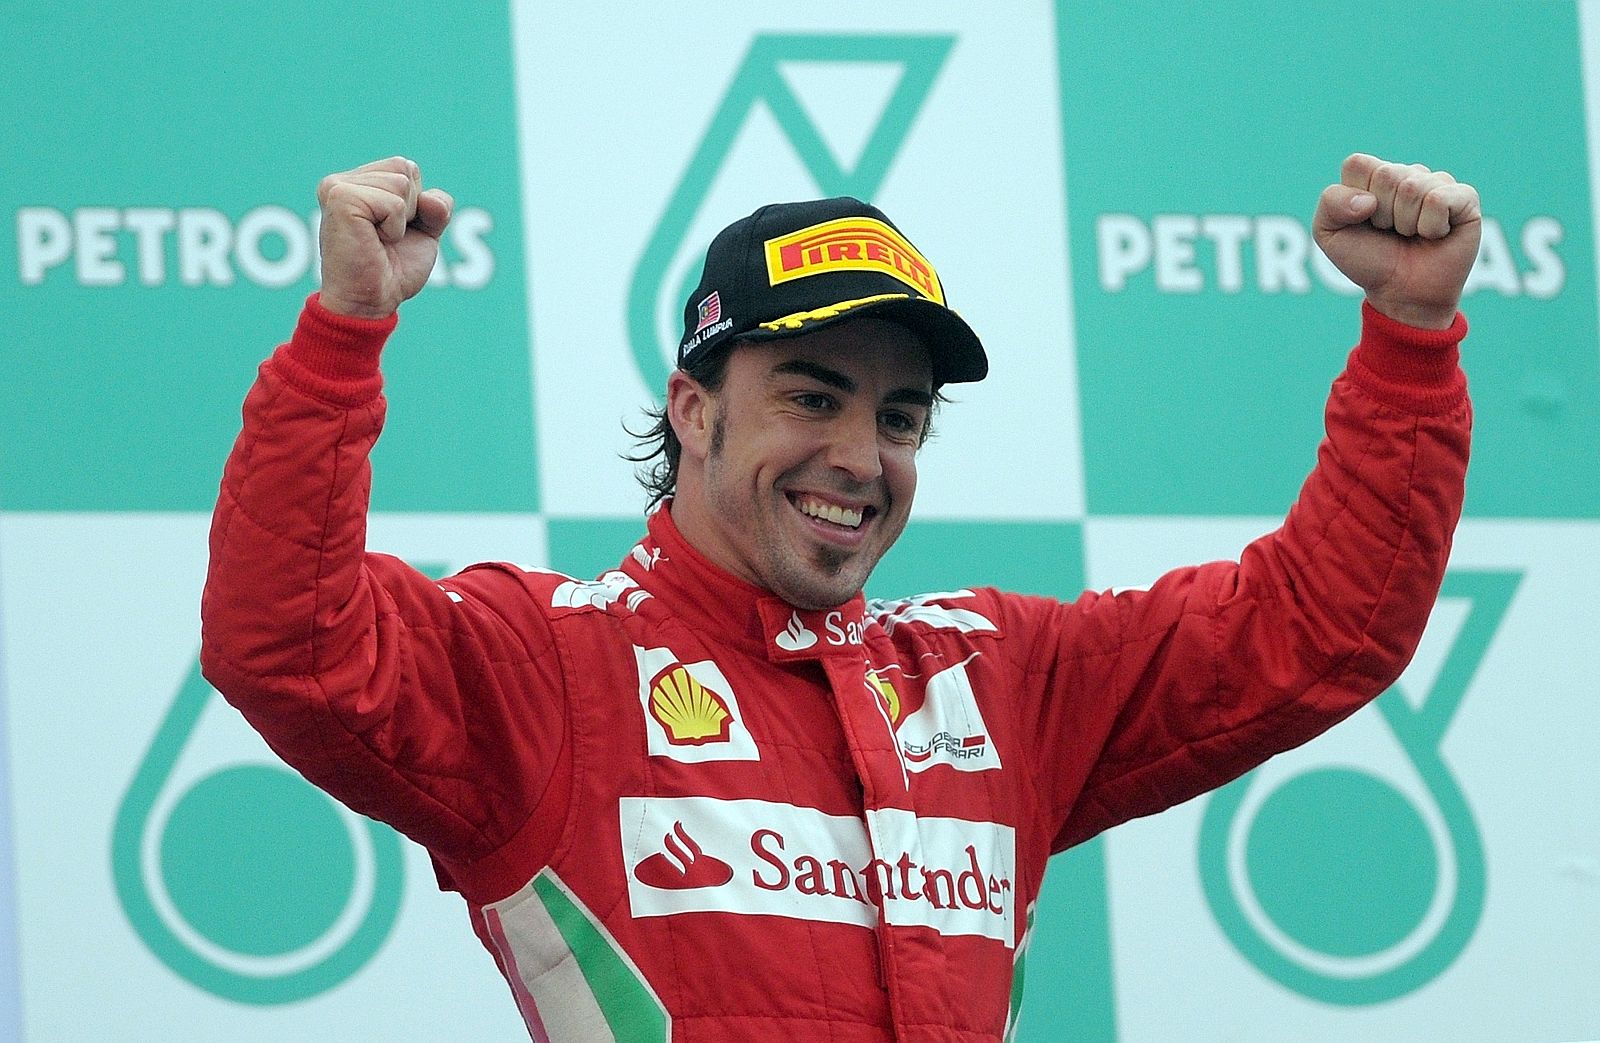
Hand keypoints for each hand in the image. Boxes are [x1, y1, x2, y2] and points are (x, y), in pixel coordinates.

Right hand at [315, 157, 453, 318]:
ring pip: (402, 183)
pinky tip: (374, 241)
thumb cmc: (393, 271)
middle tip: (386, 238)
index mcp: (357, 184)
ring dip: (402, 221)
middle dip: (411, 209)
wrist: (370, 302)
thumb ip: (436, 206)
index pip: (407, 168)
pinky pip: (393, 203)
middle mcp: (342, 181)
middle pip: (406, 169)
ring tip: (379, 240)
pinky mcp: (339, 197)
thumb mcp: (426, 232)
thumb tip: (430, 200)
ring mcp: (337, 187)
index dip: (417, 205)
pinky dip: (394, 228)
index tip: (394, 232)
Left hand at [1313, 154, 1480, 328]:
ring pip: (1412, 188)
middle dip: (1381, 215)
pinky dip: (1430, 227)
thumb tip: (1369, 200)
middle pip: (1386, 175)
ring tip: (1411, 235)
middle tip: (1389, 232)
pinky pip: (1439, 200)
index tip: (1362, 221)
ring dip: (1405, 223)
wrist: (1401, 293)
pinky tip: (1435, 235)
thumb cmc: (1367, 261)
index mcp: (1374, 175)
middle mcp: (1407, 173)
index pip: (1358, 164)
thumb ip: (1331, 203)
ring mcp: (1438, 183)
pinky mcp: (1465, 198)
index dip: (1353, 200)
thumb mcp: (1330, 234)